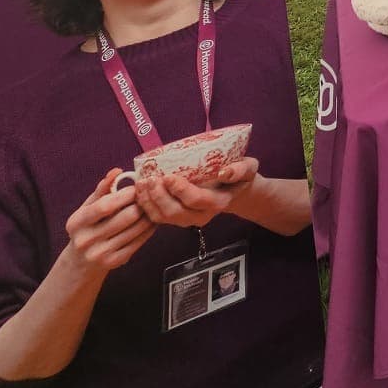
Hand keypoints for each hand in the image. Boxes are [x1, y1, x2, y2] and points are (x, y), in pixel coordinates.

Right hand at [65, 171, 153, 274]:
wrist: (82, 262)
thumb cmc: (87, 227)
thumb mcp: (87, 208)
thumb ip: (101, 190)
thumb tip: (116, 171)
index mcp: (77, 223)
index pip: (105, 206)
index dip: (124, 195)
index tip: (136, 188)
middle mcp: (86, 240)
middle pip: (125, 218)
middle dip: (140, 204)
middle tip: (149, 196)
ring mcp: (101, 253)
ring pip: (135, 229)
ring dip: (148, 215)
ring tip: (152, 206)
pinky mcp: (114, 262)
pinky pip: (139, 242)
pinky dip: (148, 229)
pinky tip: (151, 221)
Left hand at [134, 158, 259, 230]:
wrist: (234, 190)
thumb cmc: (239, 176)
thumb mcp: (248, 168)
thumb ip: (240, 169)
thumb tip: (223, 172)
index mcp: (218, 202)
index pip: (196, 200)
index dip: (181, 190)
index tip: (168, 176)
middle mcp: (201, 216)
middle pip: (175, 213)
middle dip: (159, 197)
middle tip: (149, 179)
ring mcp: (187, 219)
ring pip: (163, 218)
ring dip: (149, 202)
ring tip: (141, 184)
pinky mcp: (176, 217)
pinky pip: (157, 218)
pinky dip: (146, 206)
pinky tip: (139, 192)